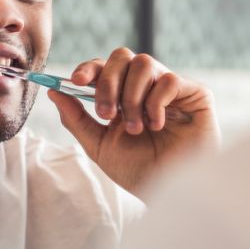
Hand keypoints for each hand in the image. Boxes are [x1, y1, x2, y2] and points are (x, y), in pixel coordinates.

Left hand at [48, 48, 219, 190]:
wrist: (168, 192)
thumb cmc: (137, 171)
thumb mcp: (99, 145)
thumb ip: (76, 119)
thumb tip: (54, 91)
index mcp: (123, 95)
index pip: (104, 67)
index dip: (89, 68)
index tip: (76, 81)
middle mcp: (146, 87)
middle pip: (122, 56)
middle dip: (108, 83)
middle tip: (106, 113)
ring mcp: (170, 89)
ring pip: (143, 63)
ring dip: (131, 97)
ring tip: (136, 127)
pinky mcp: (195, 94)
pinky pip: (169, 79)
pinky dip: (156, 102)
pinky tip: (156, 125)